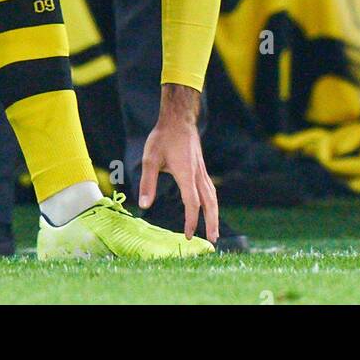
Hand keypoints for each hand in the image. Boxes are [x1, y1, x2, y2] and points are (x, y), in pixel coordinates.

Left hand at [139, 84, 218, 243]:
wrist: (178, 118)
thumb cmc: (163, 137)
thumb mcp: (150, 158)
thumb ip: (147, 182)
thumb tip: (144, 205)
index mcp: (186, 173)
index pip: (192, 202)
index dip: (191, 220)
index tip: (187, 235)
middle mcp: (197, 173)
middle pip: (209, 202)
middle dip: (211, 222)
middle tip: (212, 241)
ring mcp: (201, 170)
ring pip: (212, 196)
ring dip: (214, 214)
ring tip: (214, 231)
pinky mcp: (201, 168)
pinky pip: (210, 189)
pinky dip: (212, 203)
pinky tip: (209, 209)